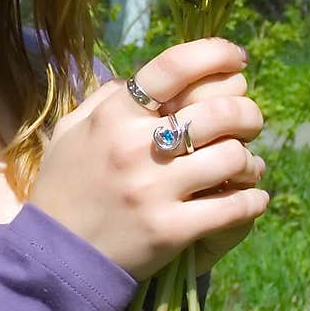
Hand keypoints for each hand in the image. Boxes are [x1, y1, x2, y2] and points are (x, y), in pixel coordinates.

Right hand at [28, 38, 268, 280]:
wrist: (56, 256)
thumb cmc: (66, 187)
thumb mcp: (72, 131)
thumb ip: (107, 99)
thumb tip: (147, 79)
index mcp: (114, 117)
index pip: (174, 67)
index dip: (215, 54)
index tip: (236, 59)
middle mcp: (135, 148)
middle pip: (220, 112)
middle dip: (247, 114)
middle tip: (248, 122)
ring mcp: (154, 190)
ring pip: (233, 158)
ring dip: (249, 161)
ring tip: (245, 166)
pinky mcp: (171, 230)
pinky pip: (234, 207)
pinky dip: (253, 199)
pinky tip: (251, 197)